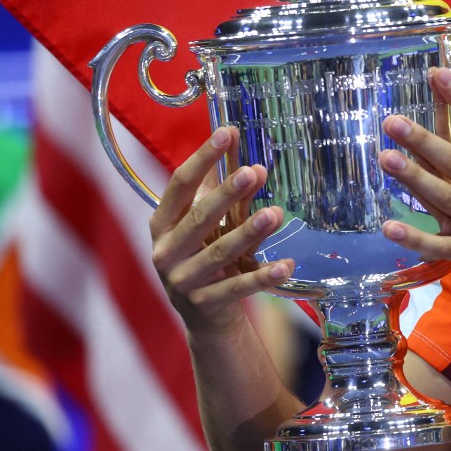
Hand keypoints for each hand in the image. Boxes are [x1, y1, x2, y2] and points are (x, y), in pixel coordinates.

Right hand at [149, 126, 291, 337]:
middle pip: (198, 218)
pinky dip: (263, 276)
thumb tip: (253, 163)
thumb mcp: (210, 227)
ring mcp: (183, 280)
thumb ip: (228, 198)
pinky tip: (287, 264)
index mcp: (162, 225)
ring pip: (219, 252)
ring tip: (275, 214)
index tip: (227, 133)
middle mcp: (166, 251)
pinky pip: (238, 287)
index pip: (180, 185)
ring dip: (248, 232)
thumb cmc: (205, 258)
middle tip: (252, 172)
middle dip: (226, 195)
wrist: (205, 318)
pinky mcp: (205, 304)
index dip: (203, 158)